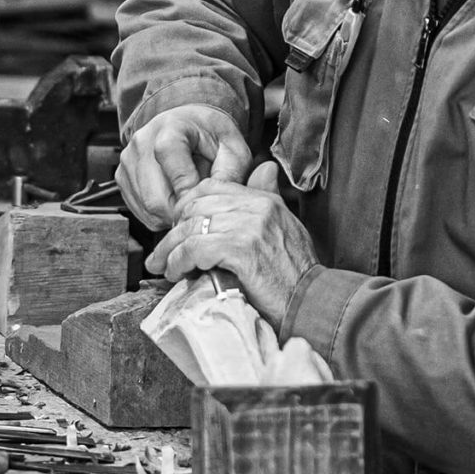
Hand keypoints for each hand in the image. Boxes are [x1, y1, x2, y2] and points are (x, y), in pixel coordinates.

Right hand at [118, 103, 252, 227]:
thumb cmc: (210, 135)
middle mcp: (142, 142)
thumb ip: (229, 173)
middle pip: (157, 198)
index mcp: (171, 128)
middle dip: (182, 210)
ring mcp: (128, 160)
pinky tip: (174, 198)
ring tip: (188, 196)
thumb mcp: (232, 148)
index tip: (204, 201)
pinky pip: (140, 210)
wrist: (189, 123)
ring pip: (148, 208)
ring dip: (172, 213)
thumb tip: (215, 201)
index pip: (173, 169)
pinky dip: (160, 214)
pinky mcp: (121, 177)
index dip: (189, 193)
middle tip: (200, 205)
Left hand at [147, 163, 315, 328]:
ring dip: (170, 251)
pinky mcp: (241, 250)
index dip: (187, 207)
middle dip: (173, 231)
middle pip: (195, 207)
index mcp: (264, 200)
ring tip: (164, 267)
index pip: (211, 187)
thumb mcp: (285, 228)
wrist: (312, 303)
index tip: (178, 229)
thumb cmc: (295, 275)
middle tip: (162, 253)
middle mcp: (256, 207)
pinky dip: (179, 262)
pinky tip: (176, 273)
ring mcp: (249, 227)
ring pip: (191, 229)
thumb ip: (268, 200)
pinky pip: (195, 249)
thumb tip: (265, 170)